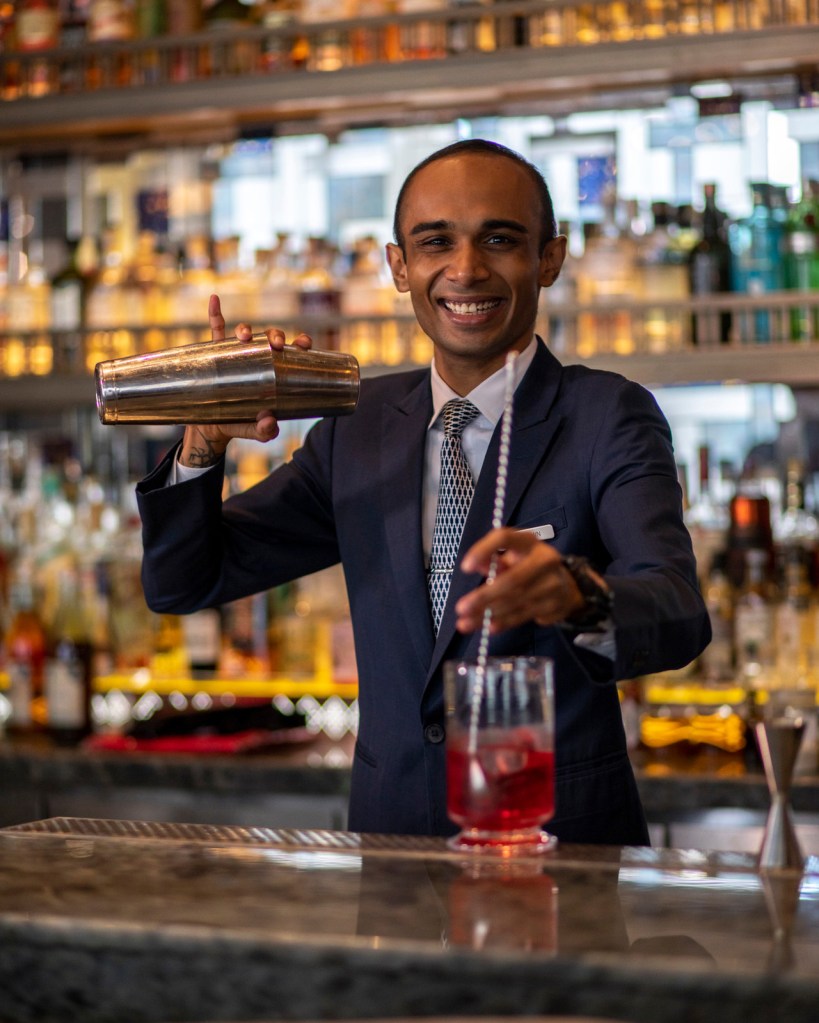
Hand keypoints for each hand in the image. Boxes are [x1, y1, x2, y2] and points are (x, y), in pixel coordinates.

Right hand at [178, 294, 312, 467]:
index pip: (292, 351)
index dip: (300, 342)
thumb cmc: (240, 424)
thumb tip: (269, 422)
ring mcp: (235, 354)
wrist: (210, 428)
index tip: (304, 343)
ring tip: (245, 335)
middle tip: (277, 345)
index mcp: (274, 370)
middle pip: (270, 338)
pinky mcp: (214, 354)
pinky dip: (214, 313)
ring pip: (243, 333)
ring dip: (246, 329)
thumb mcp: (254, 432)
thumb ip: (264, 431)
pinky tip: (214, 299)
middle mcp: (257, 357)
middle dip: (276, 335)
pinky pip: (214, 330)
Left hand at [454, 527, 585, 633]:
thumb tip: (476, 566)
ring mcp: (553, 584)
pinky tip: (489, 626)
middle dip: (484, 596)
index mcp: (529, 542)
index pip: (504, 538)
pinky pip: (524, 615)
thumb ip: (493, 561)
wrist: (567, 586)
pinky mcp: (555, 605)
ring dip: (488, 614)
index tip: (465, 567)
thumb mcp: (512, 558)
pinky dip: (504, 622)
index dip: (484, 550)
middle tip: (461, 608)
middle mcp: (545, 560)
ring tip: (466, 623)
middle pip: (512, 579)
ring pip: (516, 601)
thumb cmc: (530, 567)